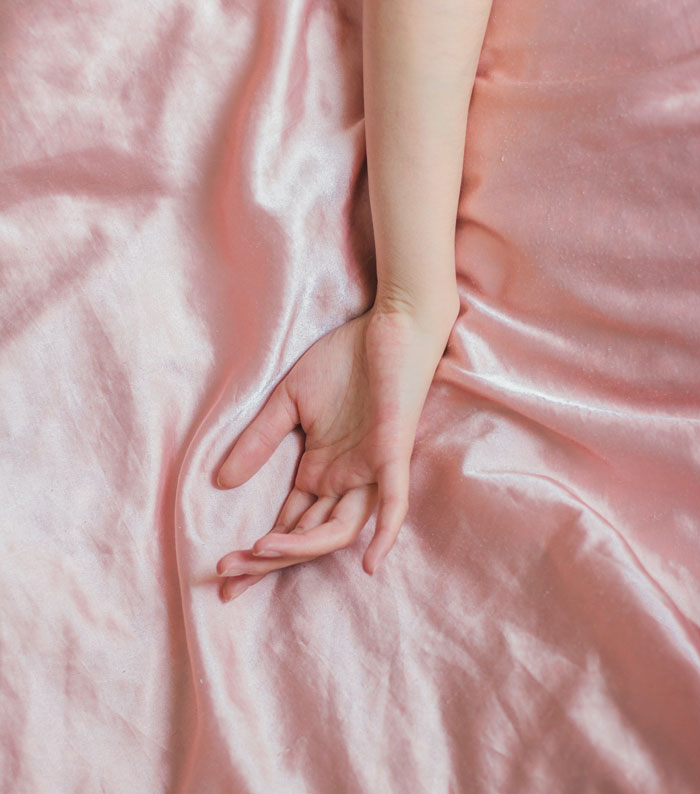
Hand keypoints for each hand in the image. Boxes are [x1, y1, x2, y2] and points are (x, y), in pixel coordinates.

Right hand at [215, 297, 458, 600]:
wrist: (388, 324)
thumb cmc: (344, 360)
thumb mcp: (288, 402)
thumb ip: (260, 441)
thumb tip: (221, 482)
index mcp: (319, 471)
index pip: (287, 524)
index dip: (258, 552)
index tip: (221, 571)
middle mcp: (344, 481)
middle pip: (306, 536)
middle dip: (268, 560)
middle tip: (228, 576)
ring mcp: (369, 471)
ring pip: (340, 528)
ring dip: (302, 546)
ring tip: (260, 551)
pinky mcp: (392, 453)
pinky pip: (394, 501)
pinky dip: (385, 533)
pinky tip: (370, 564)